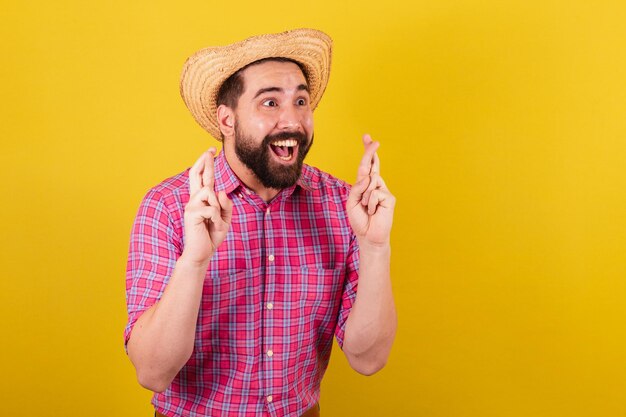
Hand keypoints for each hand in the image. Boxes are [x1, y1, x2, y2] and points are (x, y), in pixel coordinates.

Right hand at [182, 148, 232, 264]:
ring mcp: (191, 205)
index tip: (211, 150)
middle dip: (205, 161)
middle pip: (197, 174)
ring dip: (217, 208)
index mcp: (202, 199)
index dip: (206, 163)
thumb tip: (221, 191)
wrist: (202, 253)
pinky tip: (211, 227)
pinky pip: (211, 209)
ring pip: (210, 192)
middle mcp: (194, 199)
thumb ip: (226, 205)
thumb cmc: (212, 235)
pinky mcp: (191, 214)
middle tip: (211, 149)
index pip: (203, 177)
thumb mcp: (225, 219)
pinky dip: (216, 219)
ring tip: (214, 222)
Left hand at [347, 134, 395, 245]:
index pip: (366, 166)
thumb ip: (357, 188)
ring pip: (371, 182)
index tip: (367, 137)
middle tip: (369, 137)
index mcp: (365, 185)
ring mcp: (383, 190)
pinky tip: (374, 212)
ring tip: (368, 209)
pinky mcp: (389, 198)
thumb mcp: (352, 202)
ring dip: (365, 198)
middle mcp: (375, 185)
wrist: (368, 236)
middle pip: (372, 164)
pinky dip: (371, 203)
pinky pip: (375, 193)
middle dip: (370, 151)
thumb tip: (369, 177)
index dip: (367, 152)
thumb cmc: (360, 220)